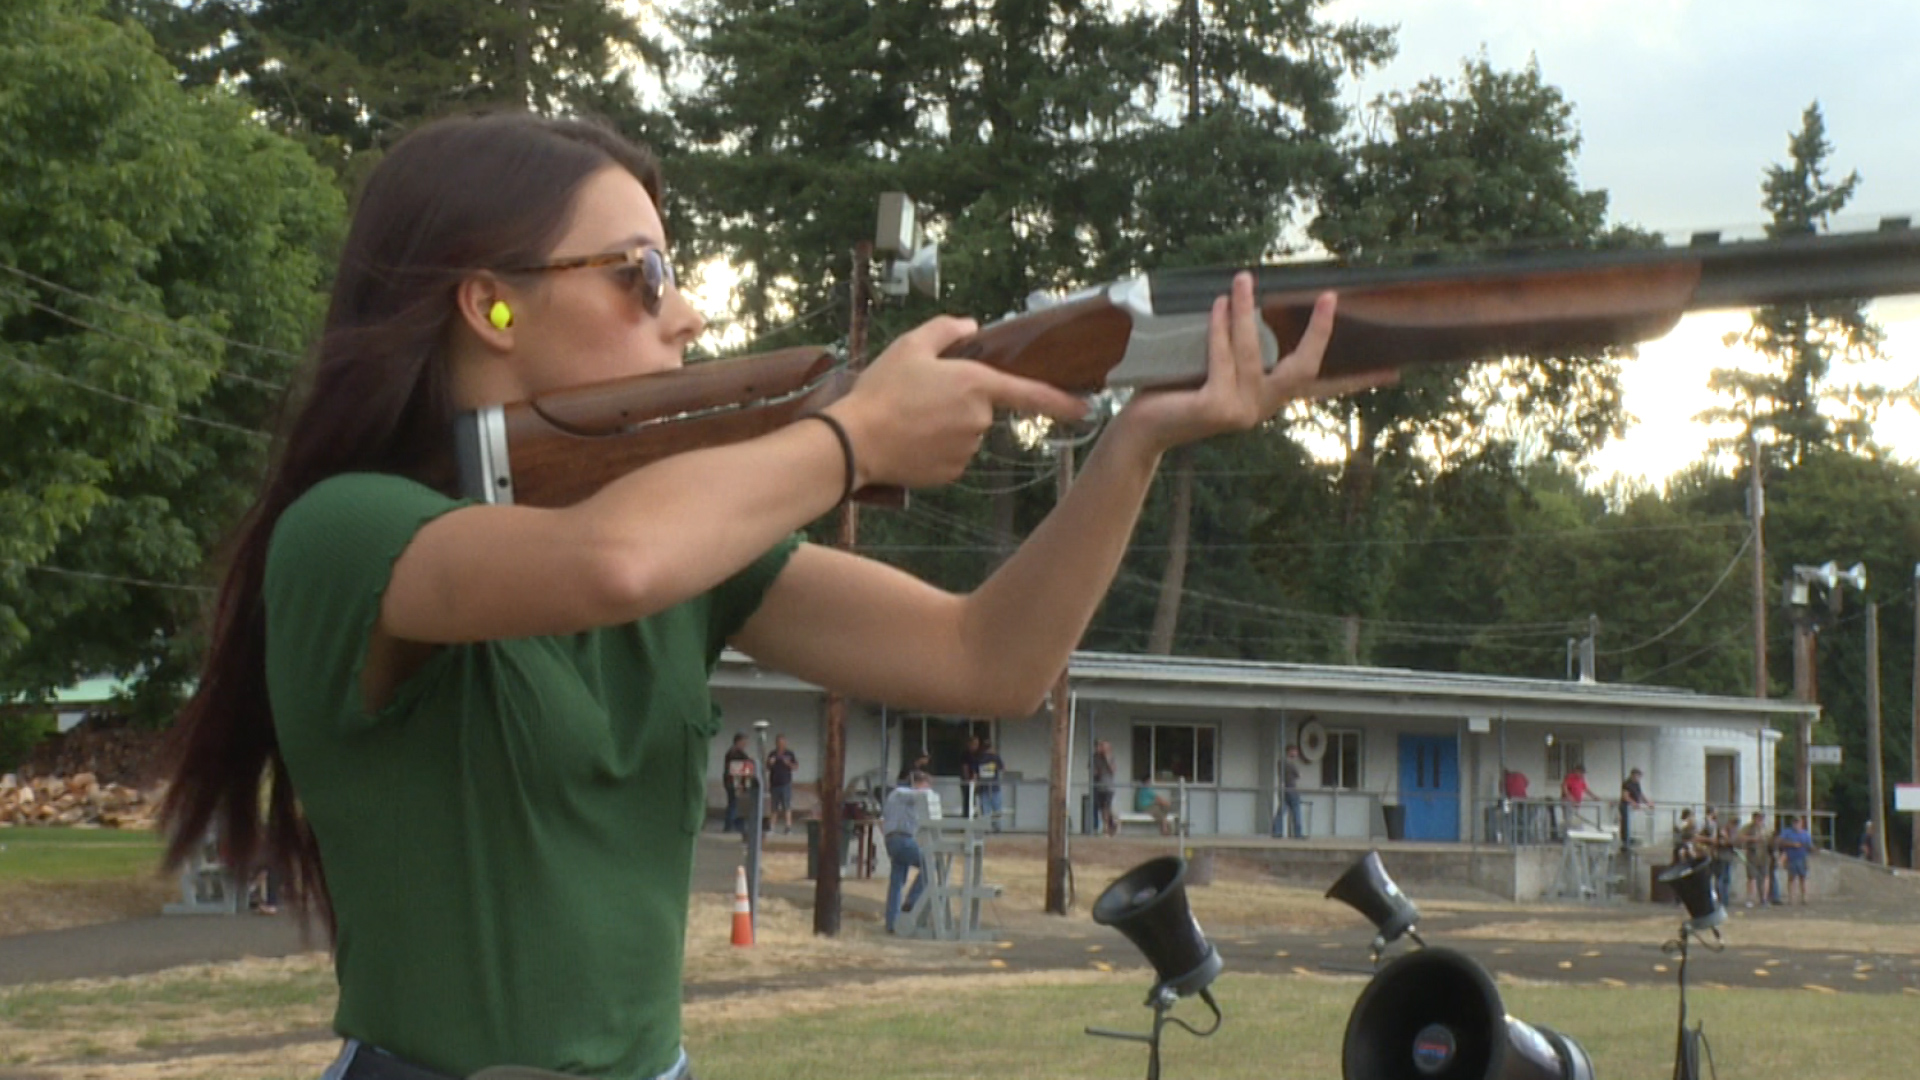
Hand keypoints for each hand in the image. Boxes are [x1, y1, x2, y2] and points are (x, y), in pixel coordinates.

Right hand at [827, 315, 1088, 488]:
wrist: (855, 442)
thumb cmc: (882, 390)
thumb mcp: (910, 346)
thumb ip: (945, 330)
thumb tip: (971, 324)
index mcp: (976, 385)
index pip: (1030, 393)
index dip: (1062, 401)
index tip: (1087, 407)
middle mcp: (979, 420)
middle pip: (982, 409)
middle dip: (959, 403)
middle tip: (920, 397)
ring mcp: (967, 450)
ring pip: (965, 433)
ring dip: (946, 426)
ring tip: (908, 419)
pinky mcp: (950, 473)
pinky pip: (951, 456)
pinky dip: (935, 449)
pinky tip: (909, 441)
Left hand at [1110, 273, 1396, 453]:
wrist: (1141, 430)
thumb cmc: (1175, 392)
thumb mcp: (1214, 367)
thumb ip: (1237, 349)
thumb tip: (1245, 299)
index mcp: (1267, 400)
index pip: (1320, 390)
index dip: (1356, 381)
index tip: (1394, 372)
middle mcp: (1261, 409)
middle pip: (1304, 370)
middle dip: (1319, 333)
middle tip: (1332, 297)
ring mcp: (1241, 412)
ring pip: (1255, 352)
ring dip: (1246, 312)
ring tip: (1241, 279)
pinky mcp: (1217, 407)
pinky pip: (1223, 357)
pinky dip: (1221, 328)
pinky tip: (1217, 305)